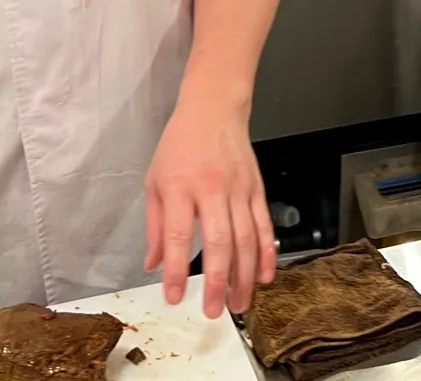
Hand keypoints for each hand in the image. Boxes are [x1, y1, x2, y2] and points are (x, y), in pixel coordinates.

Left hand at [145, 97, 274, 318]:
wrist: (213, 109)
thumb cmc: (179, 144)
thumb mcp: (154, 180)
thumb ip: (154, 225)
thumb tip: (153, 265)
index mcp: (179, 187)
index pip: (178, 235)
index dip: (177, 270)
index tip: (174, 297)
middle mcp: (212, 189)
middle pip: (220, 241)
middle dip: (218, 281)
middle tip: (214, 311)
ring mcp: (239, 189)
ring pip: (246, 238)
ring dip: (244, 275)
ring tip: (239, 303)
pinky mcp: (257, 188)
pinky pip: (264, 225)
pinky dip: (267, 253)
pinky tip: (264, 276)